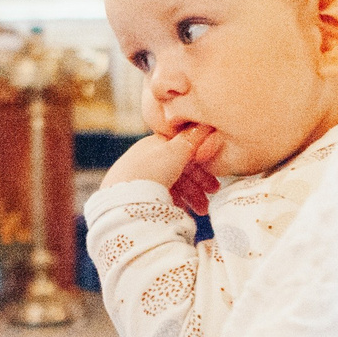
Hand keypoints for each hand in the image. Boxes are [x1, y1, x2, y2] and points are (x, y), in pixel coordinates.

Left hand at [106, 126, 222, 216]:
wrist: (121, 199)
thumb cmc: (151, 172)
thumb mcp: (176, 151)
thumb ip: (192, 139)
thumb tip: (205, 123)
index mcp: (156, 143)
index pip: (185, 151)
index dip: (203, 166)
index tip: (215, 182)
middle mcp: (148, 158)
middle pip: (180, 170)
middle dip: (198, 185)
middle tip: (211, 199)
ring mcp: (141, 176)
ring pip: (171, 184)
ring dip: (190, 196)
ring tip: (201, 212)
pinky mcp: (135, 194)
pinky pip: (160, 196)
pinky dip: (174, 202)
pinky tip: (183, 212)